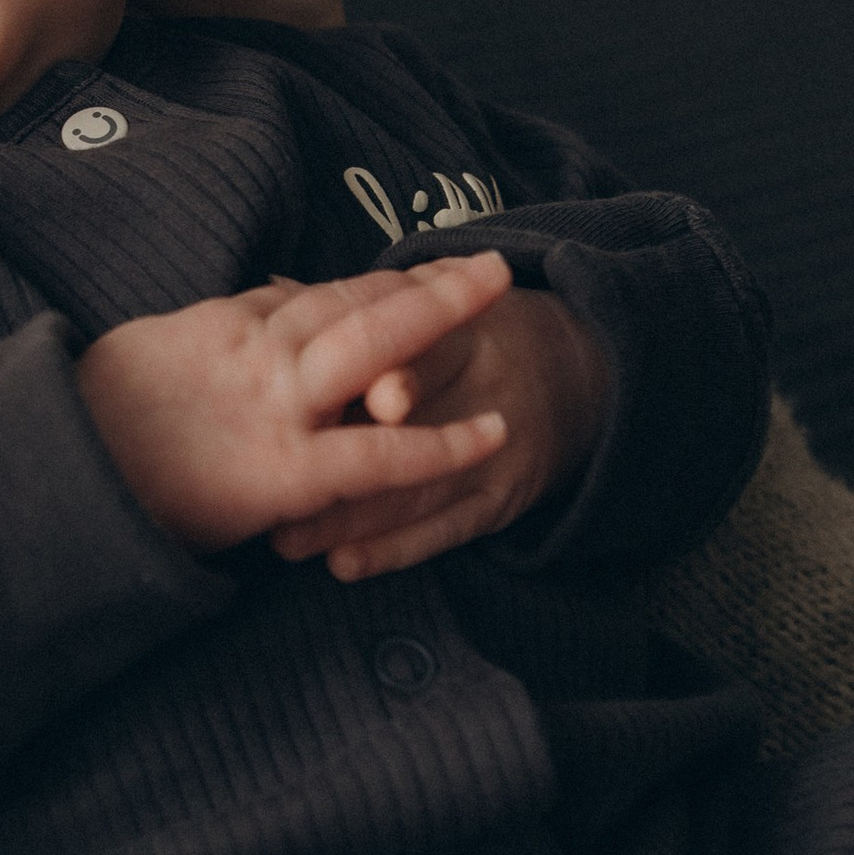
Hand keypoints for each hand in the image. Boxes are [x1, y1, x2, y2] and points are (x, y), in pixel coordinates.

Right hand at [77, 251, 513, 552]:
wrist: (47, 473)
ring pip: (372, 345)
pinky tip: (491, 435)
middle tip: (488, 262)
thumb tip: (255, 304)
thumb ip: (210, 336)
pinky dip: (438, 445)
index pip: (312, 295)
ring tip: (501, 296)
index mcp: (220, 330)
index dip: (374, 282)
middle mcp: (253, 351)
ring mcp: (271, 407)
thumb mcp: (149, 360)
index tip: (422, 270)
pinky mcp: (281, 472)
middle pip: (353, 298)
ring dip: (441, 316)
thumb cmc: (85, 430)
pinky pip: (375, 455)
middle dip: (424, 279)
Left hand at [272, 275, 605, 579]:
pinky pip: (445, 532)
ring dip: (352, 520)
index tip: (354, 405)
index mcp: (464, 333)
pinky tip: (344, 564)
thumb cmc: (470, 337)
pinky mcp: (499, 501)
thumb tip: (275, 290)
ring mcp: (498, 453)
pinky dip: (393, 551)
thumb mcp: (442, 308)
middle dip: (361, 461)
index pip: (428, 353)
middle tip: (292, 484)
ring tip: (287, 539)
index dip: (399, 379)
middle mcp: (486, 391)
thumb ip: (368, 306)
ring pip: (421, 490)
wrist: (578, 376)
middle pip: (423, 429)